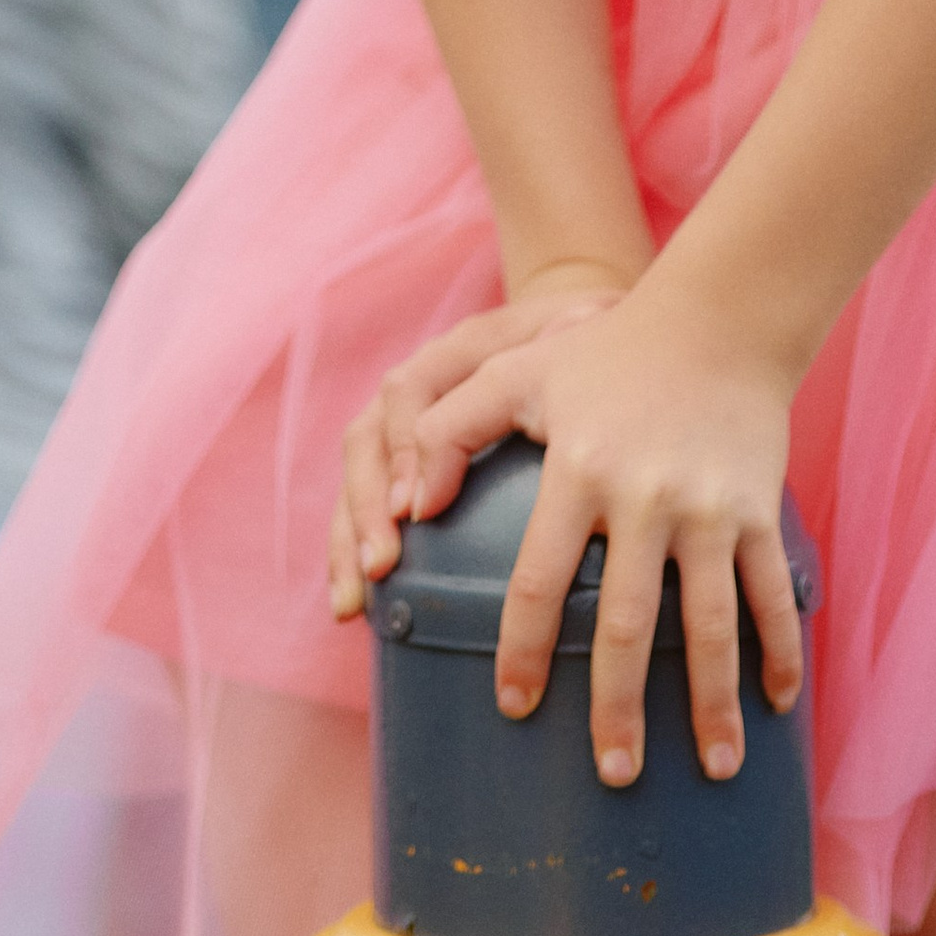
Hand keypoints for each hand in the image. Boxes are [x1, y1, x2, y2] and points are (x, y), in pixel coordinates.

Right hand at [330, 260, 631, 619]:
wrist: (579, 327)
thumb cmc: (587, 340)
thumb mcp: (586, 332)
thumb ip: (569, 345)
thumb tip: (567, 410)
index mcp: (459, 350)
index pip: (411, 391)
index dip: (406, 448)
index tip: (416, 508)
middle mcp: (418, 381)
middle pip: (367, 438)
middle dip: (365, 507)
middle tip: (381, 565)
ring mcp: (402, 419)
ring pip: (356, 476)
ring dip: (348, 539)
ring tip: (352, 603)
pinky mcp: (402, 457)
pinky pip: (364, 501)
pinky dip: (353, 551)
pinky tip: (356, 608)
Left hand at [418, 287, 803, 788]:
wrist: (718, 319)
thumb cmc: (605, 354)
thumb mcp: (516, 376)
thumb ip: (448, 433)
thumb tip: (407, 512)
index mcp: (578, 472)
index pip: (539, 580)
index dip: (523, 651)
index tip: (515, 708)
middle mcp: (643, 498)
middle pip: (625, 625)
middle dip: (619, 708)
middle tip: (612, 776)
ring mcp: (707, 508)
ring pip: (711, 625)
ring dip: (711, 704)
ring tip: (714, 771)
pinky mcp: (756, 511)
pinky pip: (771, 594)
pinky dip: (778, 652)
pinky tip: (774, 706)